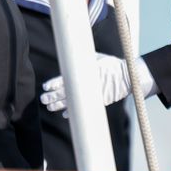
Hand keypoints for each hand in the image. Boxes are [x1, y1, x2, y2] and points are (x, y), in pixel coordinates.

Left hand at [40, 55, 155, 112]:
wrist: (127, 76)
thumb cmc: (111, 64)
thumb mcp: (95, 58)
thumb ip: (82, 60)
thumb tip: (70, 56)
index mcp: (83, 72)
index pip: (64, 79)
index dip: (53, 84)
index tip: (45, 87)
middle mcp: (85, 84)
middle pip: (64, 92)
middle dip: (52, 96)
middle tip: (43, 99)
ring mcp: (91, 95)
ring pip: (70, 102)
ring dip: (58, 105)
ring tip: (49, 107)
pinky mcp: (97, 102)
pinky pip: (82, 109)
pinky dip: (72, 112)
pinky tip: (64, 114)